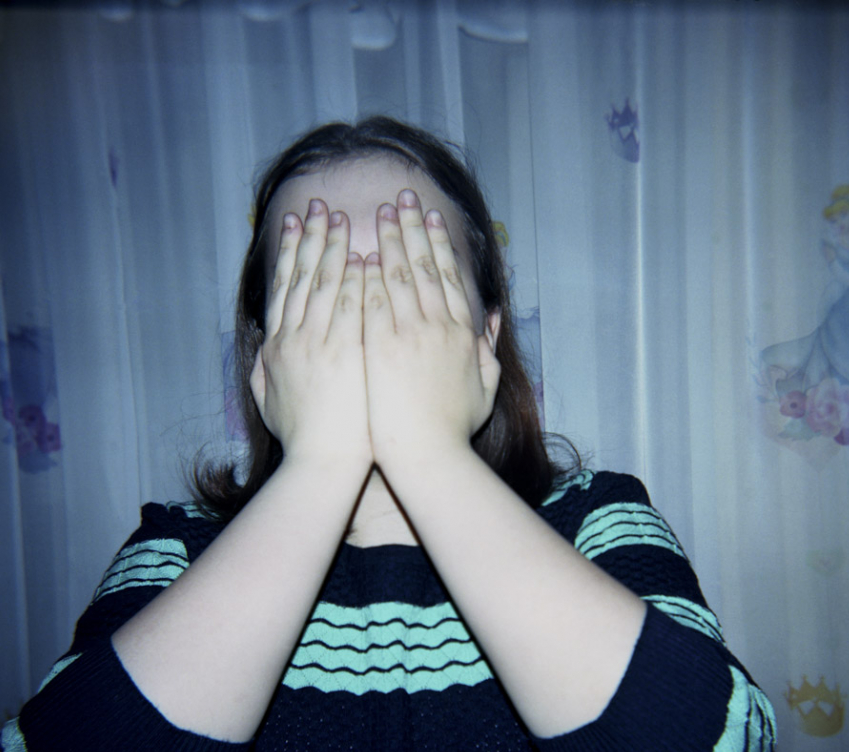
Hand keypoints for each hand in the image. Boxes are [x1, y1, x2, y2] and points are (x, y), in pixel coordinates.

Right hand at [251, 200, 371, 470]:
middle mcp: (296, 339)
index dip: (290, 252)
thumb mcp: (269, 401)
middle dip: (313, 238)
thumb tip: (264, 346)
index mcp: (277, 347)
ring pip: (330, 285)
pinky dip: (360, 280)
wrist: (324, 464)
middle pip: (305, 276)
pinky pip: (355, 307)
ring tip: (346, 219)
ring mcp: (323, 344)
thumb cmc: (303, 440)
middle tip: (320, 205)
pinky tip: (368, 256)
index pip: (285, 287)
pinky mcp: (350, 354)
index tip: (295, 223)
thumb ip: (265, 369)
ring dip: (338, 248)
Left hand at [362, 189, 500, 471]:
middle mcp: (438, 327)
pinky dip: (366, 274)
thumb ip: (488, 349)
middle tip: (401, 198)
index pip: (450, 277)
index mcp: (463, 334)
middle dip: (411, 228)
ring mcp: (408, 334)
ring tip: (377, 212)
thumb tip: (492, 318)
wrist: (427, 455)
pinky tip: (357, 253)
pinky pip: (371, 300)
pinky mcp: (380, 346)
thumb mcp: (485, 388)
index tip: (430, 218)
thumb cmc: (453, 429)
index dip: (439, 243)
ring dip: (386, 241)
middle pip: (424, 265)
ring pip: (397, 275)